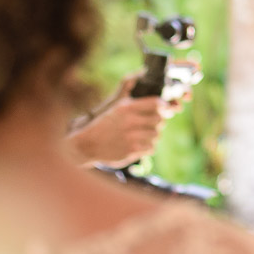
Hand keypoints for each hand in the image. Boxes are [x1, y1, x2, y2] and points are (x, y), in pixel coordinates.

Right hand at [65, 76, 181, 166]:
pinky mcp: (132, 151)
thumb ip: (138, 104)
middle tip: (152, 123)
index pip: (156, 103)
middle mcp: (130, 121)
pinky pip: (151, 148)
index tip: (165, 109)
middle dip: (159, 121)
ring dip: (154, 135)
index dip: (164, 106)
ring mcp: (131, 137)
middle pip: (159, 119)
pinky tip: (140, 144)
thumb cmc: (106, 124)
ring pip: (157, 134)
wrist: (88, 144)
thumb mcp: (118, 108)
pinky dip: (148, 146)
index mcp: (127, 107)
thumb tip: (165, 105)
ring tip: (144, 134)